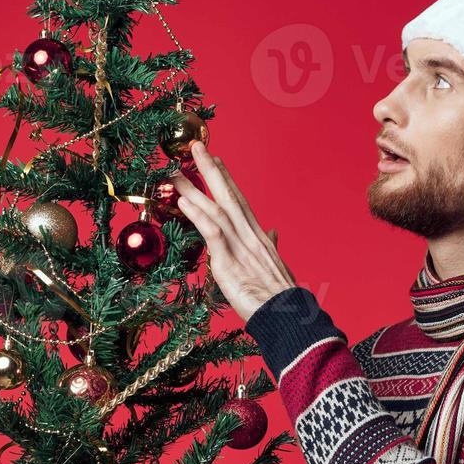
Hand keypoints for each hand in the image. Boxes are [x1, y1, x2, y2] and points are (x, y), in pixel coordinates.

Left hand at [171, 141, 295, 321]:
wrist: (287, 316)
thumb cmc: (280, 297)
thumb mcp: (275, 265)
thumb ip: (271, 246)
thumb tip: (274, 232)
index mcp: (258, 236)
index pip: (239, 200)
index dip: (226, 179)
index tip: (215, 159)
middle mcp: (249, 236)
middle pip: (228, 196)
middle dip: (210, 170)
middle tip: (194, 147)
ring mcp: (240, 248)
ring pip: (216, 210)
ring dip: (194, 190)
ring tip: (176, 173)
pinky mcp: (229, 263)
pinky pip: (212, 233)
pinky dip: (198, 216)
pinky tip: (184, 203)